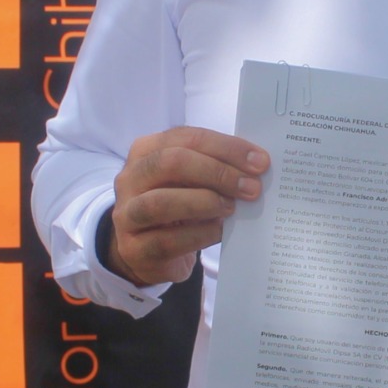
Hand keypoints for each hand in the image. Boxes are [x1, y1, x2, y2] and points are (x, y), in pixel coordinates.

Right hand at [108, 126, 266, 286]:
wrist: (149, 250)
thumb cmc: (177, 205)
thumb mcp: (190, 180)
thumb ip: (214, 167)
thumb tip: (255, 166)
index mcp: (145, 151)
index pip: (186, 137)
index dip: (226, 147)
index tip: (260, 161)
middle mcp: (130, 178)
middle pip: (170, 163)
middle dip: (216, 172)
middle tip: (251, 187)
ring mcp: (127, 215)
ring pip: (161, 202)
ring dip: (204, 202)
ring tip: (232, 207)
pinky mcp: (134, 249)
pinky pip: (167, 240)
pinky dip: (200, 234)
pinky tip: (220, 231)